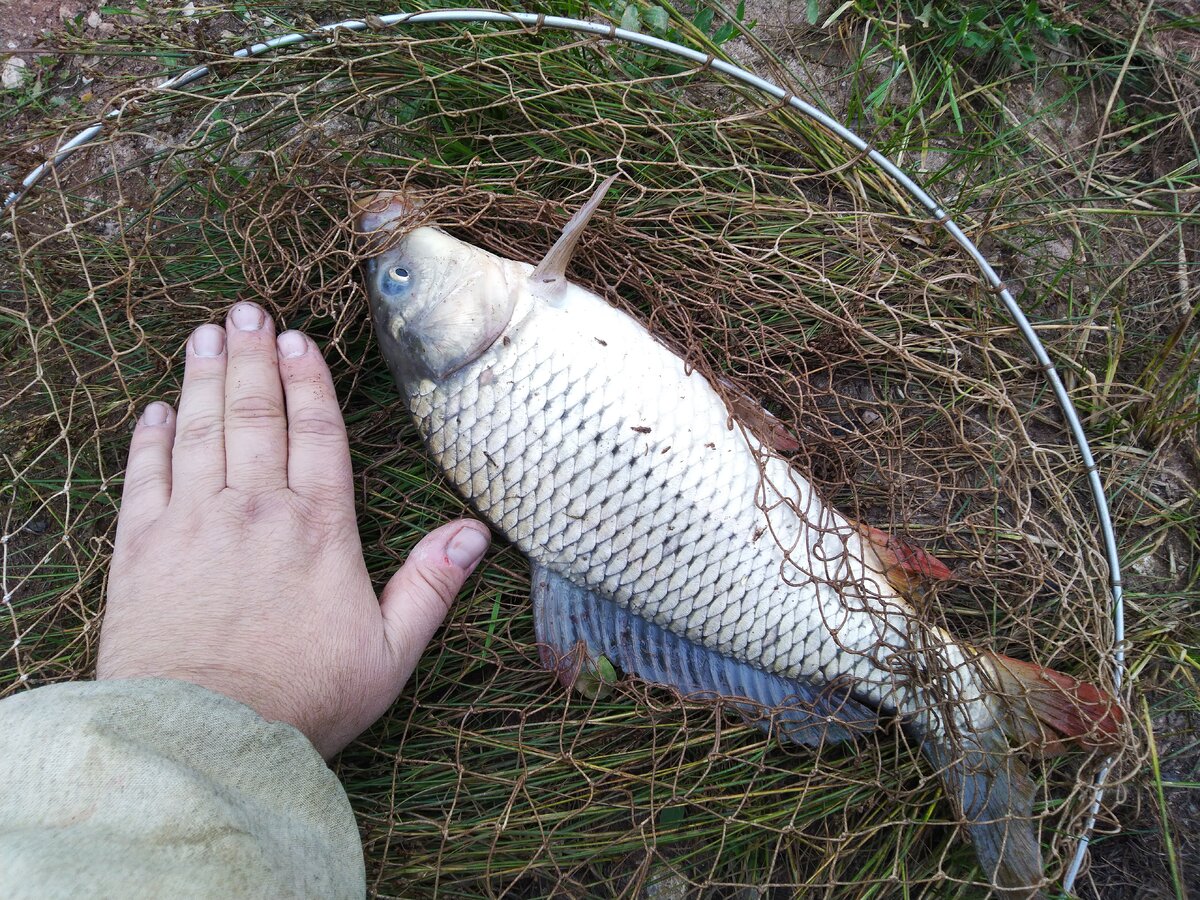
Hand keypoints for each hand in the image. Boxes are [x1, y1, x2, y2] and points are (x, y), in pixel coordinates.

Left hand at [97, 301, 489, 758]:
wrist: (205, 737)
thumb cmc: (304, 699)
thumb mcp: (391, 654)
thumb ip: (430, 586)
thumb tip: (475, 533)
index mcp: (319, 528)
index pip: (315, 435)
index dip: (307, 383)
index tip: (298, 342)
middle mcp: (257, 510)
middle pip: (255, 416)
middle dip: (251, 358)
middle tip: (245, 311)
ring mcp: (194, 524)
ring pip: (200, 431)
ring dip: (203, 378)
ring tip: (204, 335)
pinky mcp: (142, 548)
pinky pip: (145, 476)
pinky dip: (150, 438)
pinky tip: (156, 410)